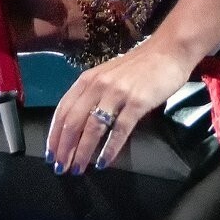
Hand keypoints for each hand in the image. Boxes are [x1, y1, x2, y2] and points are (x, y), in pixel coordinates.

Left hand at [46, 37, 198, 174]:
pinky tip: (104, 162)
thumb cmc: (139, 66)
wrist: (168, 51)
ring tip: (78, 168)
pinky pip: (119, 129)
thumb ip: (92, 93)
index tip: (51, 154)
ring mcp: (118, 93)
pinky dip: (110, 148)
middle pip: (74, 121)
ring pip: (93, 127)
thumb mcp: (107, 75)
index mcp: (87, 79)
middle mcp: (98, 85)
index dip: (54, 135)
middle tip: (61, 167)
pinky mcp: (137, 102)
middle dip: (65, 148)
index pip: (63, 110)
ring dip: (83, 151)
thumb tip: (78, 124)